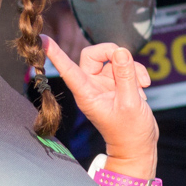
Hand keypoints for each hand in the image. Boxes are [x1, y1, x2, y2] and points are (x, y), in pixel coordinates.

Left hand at [44, 37, 156, 171]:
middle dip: (112, 52)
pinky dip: (136, 72)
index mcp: (86, 93)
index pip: (66, 70)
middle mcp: (91, 85)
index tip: (41, 40)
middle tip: (128, 61)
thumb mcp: (131, 103)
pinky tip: (144, 87)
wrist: (138, 145)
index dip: (54, 54)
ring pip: (114, 59)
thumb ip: (126, 76)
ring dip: (131, 67)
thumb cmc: (130, 132)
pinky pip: (125, 66)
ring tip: (142, 86)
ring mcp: (104, 83)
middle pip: (93, 54)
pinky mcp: (117, 83)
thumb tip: (120, 51)